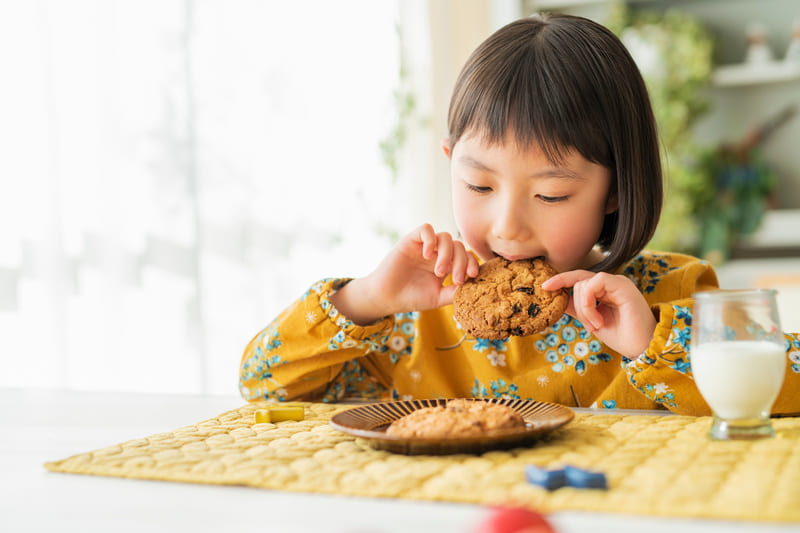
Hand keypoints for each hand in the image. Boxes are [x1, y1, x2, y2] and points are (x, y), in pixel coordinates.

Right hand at [329, 224, 479, 324]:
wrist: (386, 297)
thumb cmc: (411, 298)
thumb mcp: (438, 297)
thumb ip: (454, 292)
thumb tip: (473, 286)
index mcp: (446, 265)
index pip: (466, 256)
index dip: (472, 263)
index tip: (471, 276)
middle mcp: (437, 253)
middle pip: (458, 246)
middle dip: (461, 262)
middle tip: (455, 279)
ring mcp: (424, 245)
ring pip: (445, 237)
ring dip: (447, 254)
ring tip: (439, 271)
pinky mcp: (411, 240)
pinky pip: (426, 228)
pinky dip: (431, 239)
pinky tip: (427, 255)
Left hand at [542, 270, 655, 358]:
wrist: (642, 347)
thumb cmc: (622, 336)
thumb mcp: (592, 321)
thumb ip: (578, 309)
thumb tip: (559, 301)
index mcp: (605, 290)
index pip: (578, 279)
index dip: (561, 280)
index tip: (544, 287)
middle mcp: (611, 283)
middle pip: (578, 282)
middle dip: (578, 307)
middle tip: (590, 326)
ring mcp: (617, 282)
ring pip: (583, 284)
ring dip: (584, 309)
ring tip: (597, 326)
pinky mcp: (622, 285)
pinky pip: (594, 283)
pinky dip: (589, 304)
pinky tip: (598, 321)